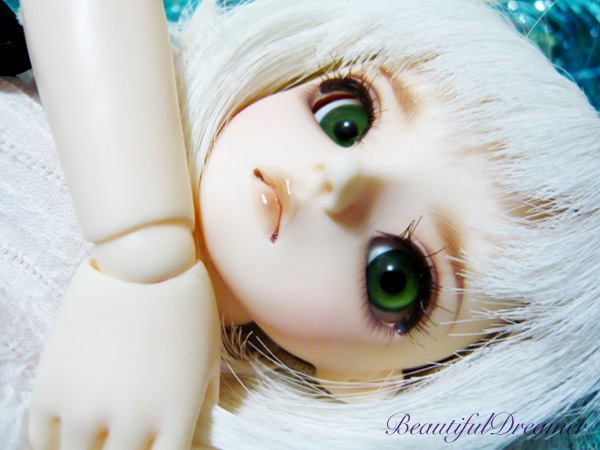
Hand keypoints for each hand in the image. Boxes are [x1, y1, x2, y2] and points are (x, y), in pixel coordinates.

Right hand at [28, 260, 220, 449]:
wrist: (145, 264)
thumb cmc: (187, 308)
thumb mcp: (209, 359)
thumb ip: (201, 404)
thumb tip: (194, 432)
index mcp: (176, 417)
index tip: (149, 447)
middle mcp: (132, 421)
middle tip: (118, 440)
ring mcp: (88, 407)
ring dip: (85, 449)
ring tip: (93, 435)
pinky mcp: (51, 388)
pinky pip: (41, 439)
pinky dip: (53, 443)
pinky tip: (66, 430)